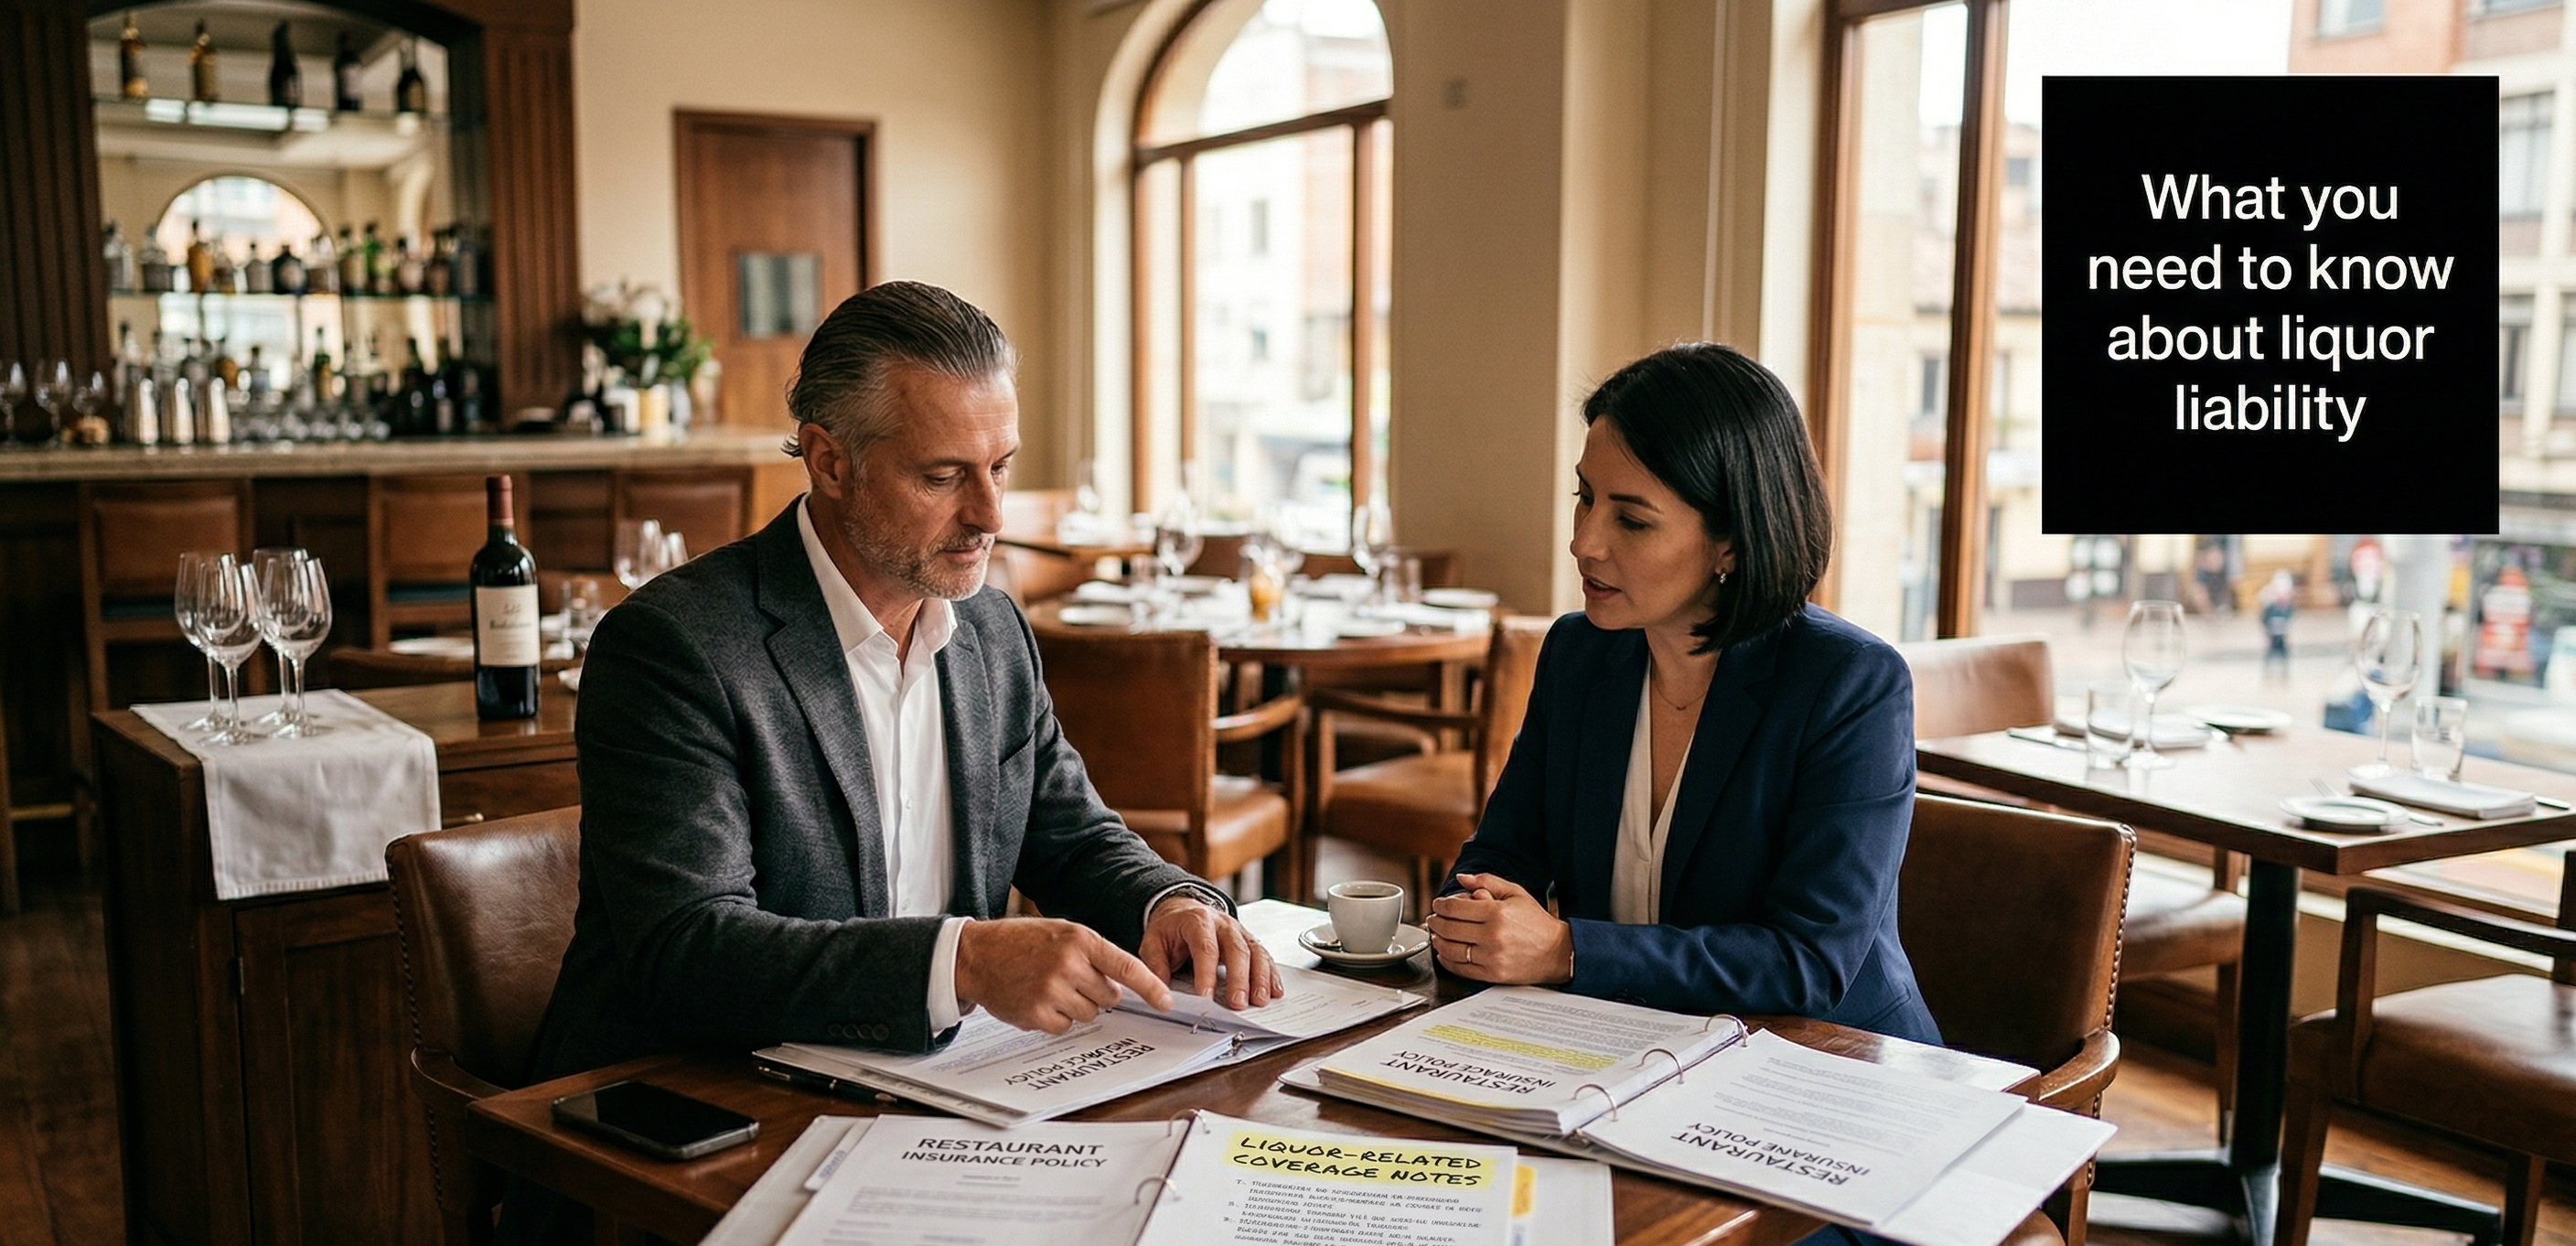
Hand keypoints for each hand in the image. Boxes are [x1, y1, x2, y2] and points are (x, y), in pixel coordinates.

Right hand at [953, 917, 1173, 1033]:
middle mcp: (1069, 964)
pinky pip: (1065, 1026)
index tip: (1167, 1002)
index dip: (1152, 987)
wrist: (977, 955)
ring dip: (1076, 1006)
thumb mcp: (1061, 933)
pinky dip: (1055, 1018)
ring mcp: (1052, 990)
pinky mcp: (1037, 1013)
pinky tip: (1038, 1000)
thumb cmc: (1022, 942)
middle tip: (1071, 979)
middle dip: (1096, 992)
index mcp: (1080, 939)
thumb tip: (1121, 987)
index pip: (1127, 967)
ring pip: (1089, 1014)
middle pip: (1109, 997)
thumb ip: (1093, 955)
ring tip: (1049, 987)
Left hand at [1140, 896, 1285, 1010]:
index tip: (1206, 997)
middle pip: (1236, 949)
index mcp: (1197, 921)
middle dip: (1239, 978)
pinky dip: (1271, 974)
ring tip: (1260, 1001)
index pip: (1205, 947)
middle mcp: (1223, 923)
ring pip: (1255, 952)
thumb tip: (1161, 994)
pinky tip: (1274, 992)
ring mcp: (1239, 931)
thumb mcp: (1153, 943)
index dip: (1207, 973)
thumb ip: (1156, 967)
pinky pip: (1264, 956)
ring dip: (1260, 978)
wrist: (1183, 909)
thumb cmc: (1170, 929)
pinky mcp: (1249, 940)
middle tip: (1238, 1004)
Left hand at [1427, 873, 1573, 984]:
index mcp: (1497, 912)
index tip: (1438, 904)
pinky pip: (1461, 969)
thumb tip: (1461, 878)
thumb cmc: (1536, 921)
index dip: (1441, 905)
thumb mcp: (1515, 893)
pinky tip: (1444, 952)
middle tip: (1433, 919)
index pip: (1455, 908)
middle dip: (1436, 922)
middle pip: (1449, 928)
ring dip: (1438, 941)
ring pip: (1451, 950)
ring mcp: (1492, 957)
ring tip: (1437, 935)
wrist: (1557, 951)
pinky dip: (1447, 960)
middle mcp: (1493, 935)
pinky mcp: (1493, 974)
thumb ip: (1486, 881)